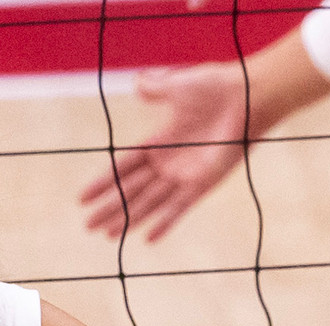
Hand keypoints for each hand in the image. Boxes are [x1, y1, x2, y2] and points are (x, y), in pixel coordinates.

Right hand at [78, 62, 249, 242]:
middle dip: (109, 209)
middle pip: (131, 191)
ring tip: (107, 236)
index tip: (81, 198)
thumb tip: (138, 83)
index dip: (102, 182)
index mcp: (159, 142)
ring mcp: (185, 175)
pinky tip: (148, 240)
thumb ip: (155, 89)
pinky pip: (179, 207)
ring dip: (128, 220)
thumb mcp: (177, 86)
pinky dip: (165, 222)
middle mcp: (169, 163)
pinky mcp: (203, 184)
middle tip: (87, 227)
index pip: (123, 167)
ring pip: (149, 203)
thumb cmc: (216, 87)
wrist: (248, 96)